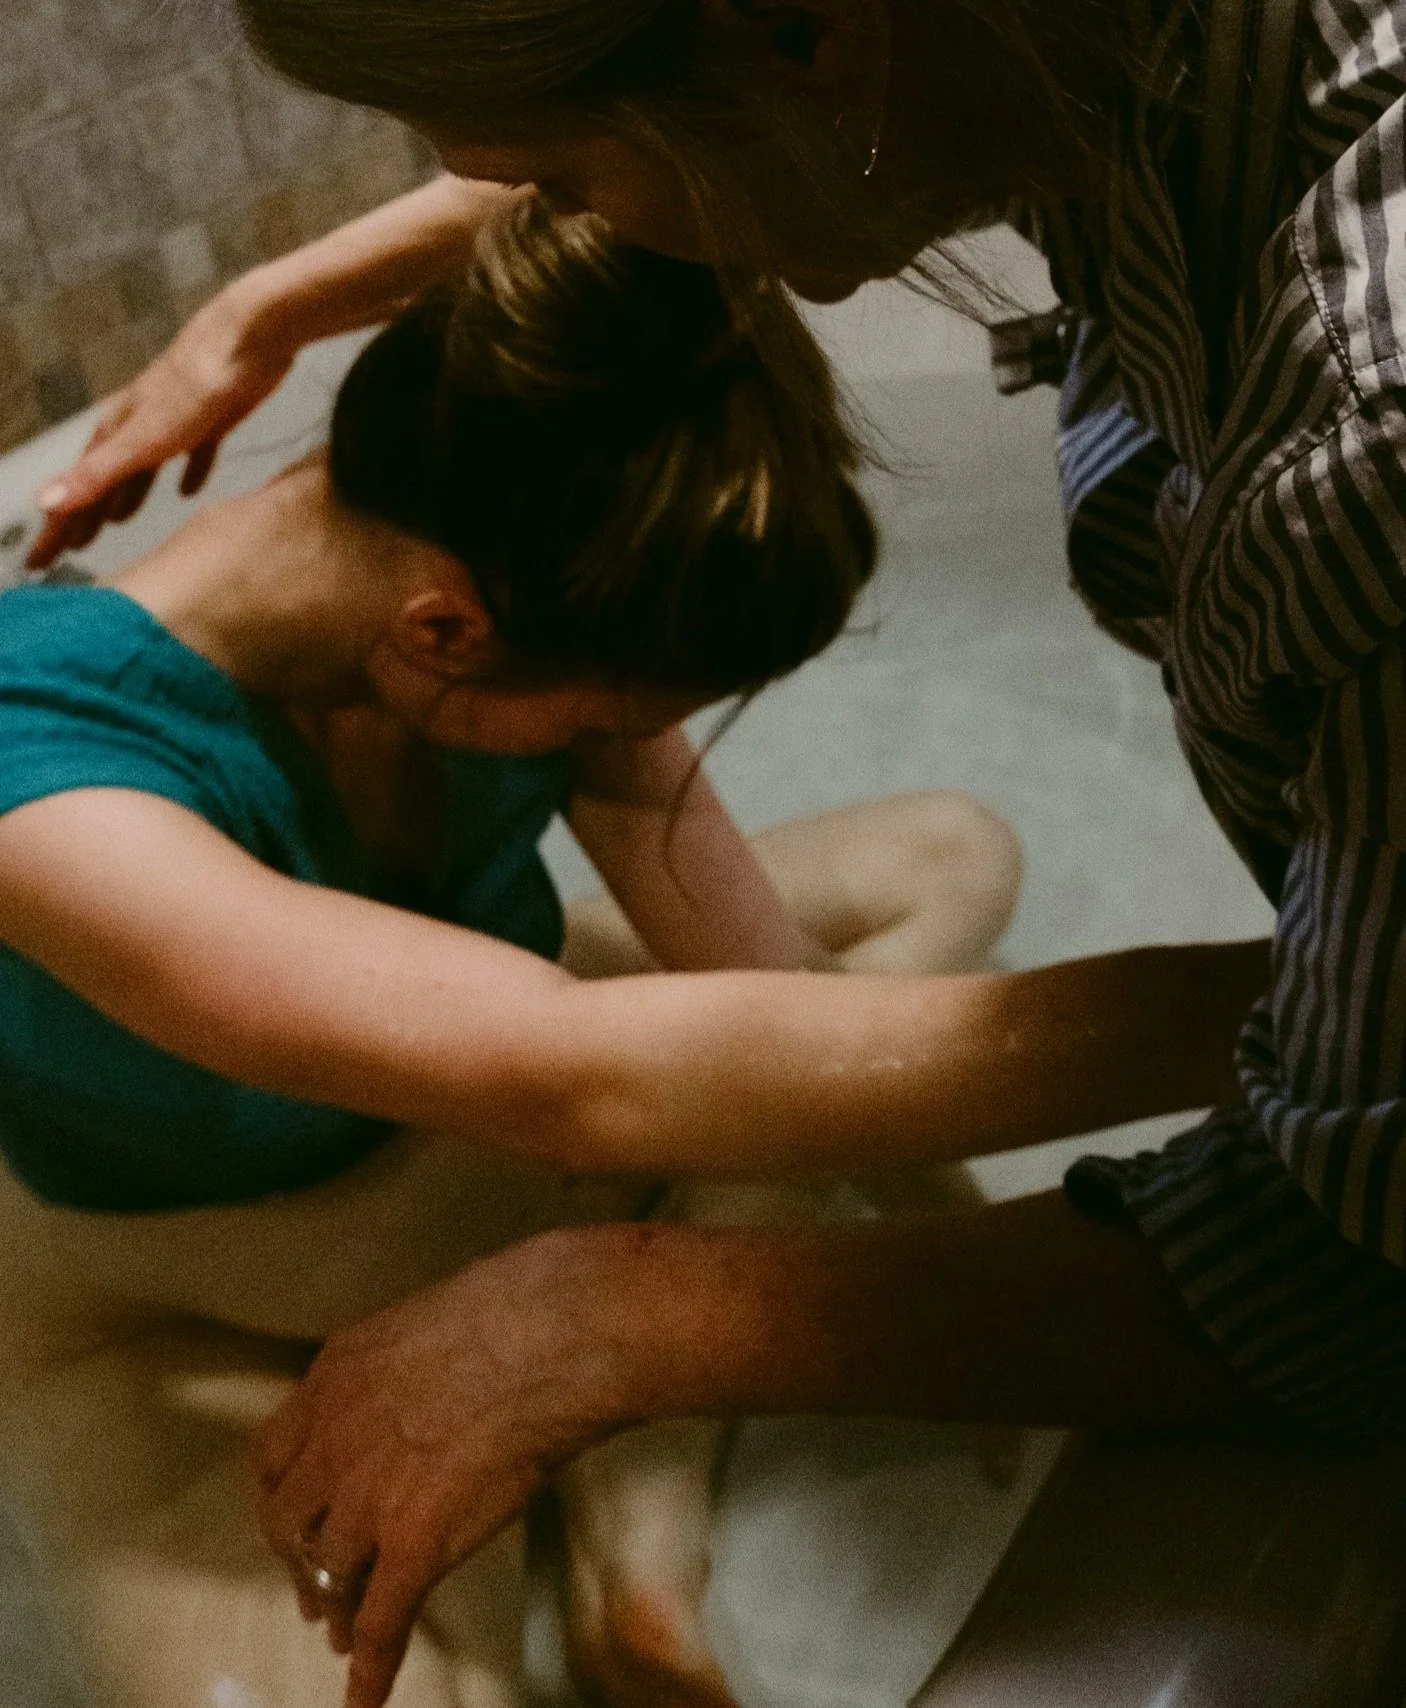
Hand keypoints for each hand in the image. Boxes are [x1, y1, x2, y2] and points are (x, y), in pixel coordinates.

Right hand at [27, 285, 293, 568]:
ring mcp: (174, 420)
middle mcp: (137, 425)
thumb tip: (45, 502)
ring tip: (119, 525)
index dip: (57, 528)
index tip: (40, 561)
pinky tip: (190, 491)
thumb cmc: (195, 388)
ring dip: (128, 496)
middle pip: (105, 482)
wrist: (249, 339)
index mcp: (116, 433)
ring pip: (143, 469)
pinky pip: (194, 454)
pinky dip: (187, 474)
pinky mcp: (212, 418)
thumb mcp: (143, 440)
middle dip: (85, 517)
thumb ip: (98, 474)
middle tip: (71, 552)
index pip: (76, 491)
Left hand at [256, 1229, 629, 1707]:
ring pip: (332, 1573)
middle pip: (291, 1522)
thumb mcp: (431, 1321)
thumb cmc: (521, 1306)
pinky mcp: (414, 1542)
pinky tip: (365, 1694)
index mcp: (336, 1376)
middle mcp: (336, 1439)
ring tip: (346, 1634)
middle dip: (300, 1561)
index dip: (284, 1497)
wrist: (557, 1333)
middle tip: (313, 1588)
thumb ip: (405, 1369)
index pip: (276, 1455)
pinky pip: (380, 1620)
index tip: (295, 1518)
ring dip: (337, 1609)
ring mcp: (371, 1495)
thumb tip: (427, 1393)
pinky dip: (370, 1666)